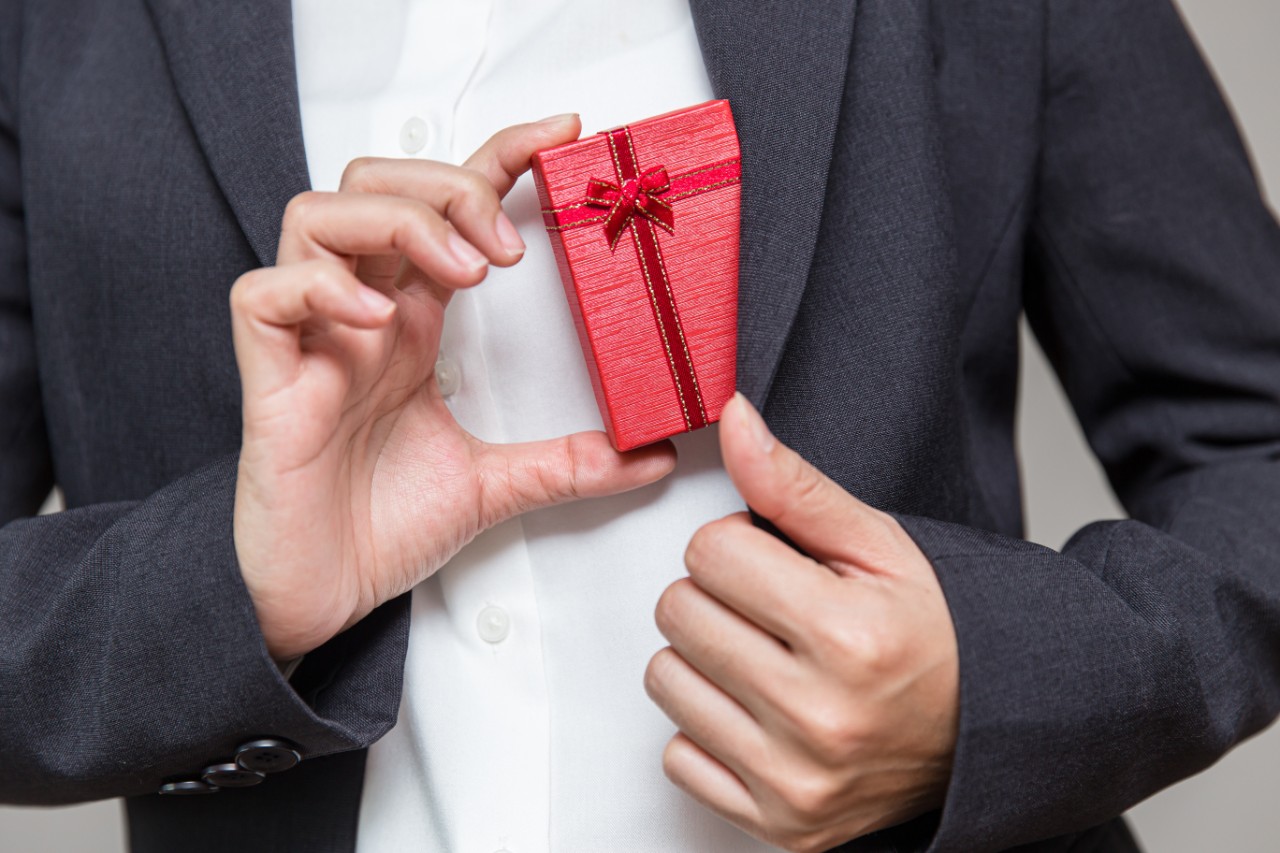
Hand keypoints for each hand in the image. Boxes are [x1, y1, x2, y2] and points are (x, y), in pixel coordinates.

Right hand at [231, 114, 676, 659]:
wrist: (324, 598)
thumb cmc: (382, 528)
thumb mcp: (498, 487)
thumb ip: (572, 463)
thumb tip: (655, 454)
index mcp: (413, 322)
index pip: (446, 206)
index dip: (497, 156)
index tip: (561, 137)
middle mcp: (362, 314)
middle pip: (378, 184)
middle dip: (447, 187)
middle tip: (506, 247)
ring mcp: (312, 339)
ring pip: (316, 214)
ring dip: (396, 223)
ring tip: (457, 273)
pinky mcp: (267, 377)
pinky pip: (264, 294)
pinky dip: (319, 287)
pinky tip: (374, 318)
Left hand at [645, 393, 958, 852]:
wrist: (987, 735)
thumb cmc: (938, 635)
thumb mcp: (880, 546)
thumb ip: (794, 485)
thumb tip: (734, 422)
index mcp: (850, 635)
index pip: (710, 551)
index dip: (737, 543)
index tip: (771, 560)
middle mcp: (821, 716)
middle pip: (678, 612)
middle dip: (715, 596)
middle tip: (770, 608)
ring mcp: (797, 779)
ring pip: (666, 680)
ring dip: (703, 659)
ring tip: (765, 657)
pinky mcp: (780, 825)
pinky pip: (678, 756)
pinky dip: (708, 729)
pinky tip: (760, 712)